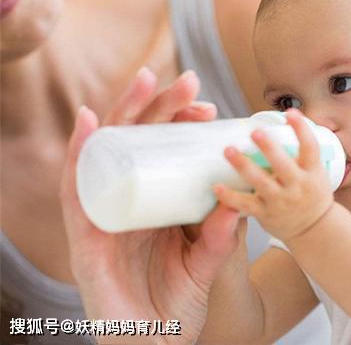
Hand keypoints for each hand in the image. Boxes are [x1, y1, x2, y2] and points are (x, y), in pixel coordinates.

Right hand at [59, 68, 243, 343]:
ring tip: (147, 80)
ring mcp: (105, 214)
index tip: (208, 108)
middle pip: (139, 143)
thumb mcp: (206, 263)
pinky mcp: (85, 234)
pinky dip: (80, 152)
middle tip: (189, 82)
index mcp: (155, 206)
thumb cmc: (176, 306)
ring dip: (124, 113)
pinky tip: (91, 121)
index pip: (165, 153)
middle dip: (161, 107)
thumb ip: (221, 234)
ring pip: (109, 153)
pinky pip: (77, 188)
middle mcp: (128, 203)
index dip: (182, 125)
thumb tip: (239, 197)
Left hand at [214, 108, 334, 241]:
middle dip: (269, 148)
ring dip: (243, 165)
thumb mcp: (316, 173)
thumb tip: (285, 122)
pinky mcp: (265, 213)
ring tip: (228, 150)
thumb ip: (301, 153)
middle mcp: (298, 186)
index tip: (291, 113)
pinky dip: (229, 196)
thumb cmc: (312, 194)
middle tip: (255, 132)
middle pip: (283, 164)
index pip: (310, 147)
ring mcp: (281, 200)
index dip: (301, 129)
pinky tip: (216, 186)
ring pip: (261, 183)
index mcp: (312, 172)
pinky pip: (245, 204)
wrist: (314, 228)